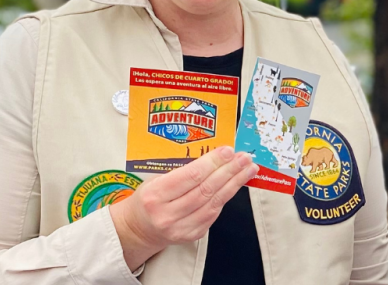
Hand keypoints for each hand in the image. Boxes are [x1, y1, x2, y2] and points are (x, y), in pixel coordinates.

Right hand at [109, 146, 256, 269]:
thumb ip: (181, 170)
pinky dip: (226, 197)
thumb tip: (213, 155)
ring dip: (234, 183)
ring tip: (248, 169)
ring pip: (214, 202)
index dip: (213, 162)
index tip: (228, 151)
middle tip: (244, 158)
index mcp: (155, 195)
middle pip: (206, 189)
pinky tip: (235, 184)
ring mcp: (180, 228)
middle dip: (229, 171)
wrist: (139, 228)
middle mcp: (167, 214)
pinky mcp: (192, 235)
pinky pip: (214, 213)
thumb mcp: (155, 179)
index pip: (191, 176)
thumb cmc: (148, 198)